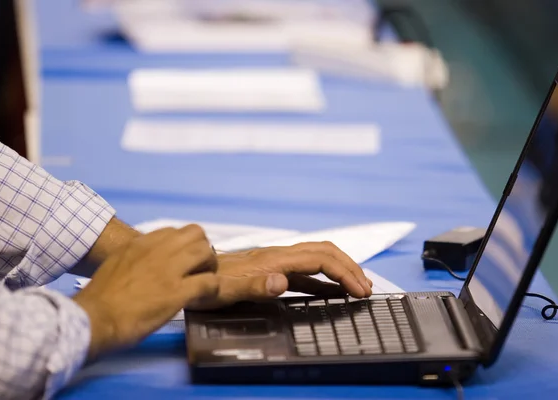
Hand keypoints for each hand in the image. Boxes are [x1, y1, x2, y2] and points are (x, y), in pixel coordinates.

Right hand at [73, 225, 218, 359]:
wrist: (94, 319)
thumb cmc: (99, 298)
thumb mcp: (116, 263)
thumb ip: (134, 258)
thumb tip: (145, 263)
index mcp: (141, 243)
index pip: (174, 231)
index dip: (183, 246)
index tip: (181, 261)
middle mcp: (158, 250)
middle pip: (196, 234)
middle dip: (202, 250)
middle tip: (198, 270)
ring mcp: (169, 270)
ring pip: (206, 252)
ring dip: (209, 267)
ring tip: (203, 283)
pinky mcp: (178, 292)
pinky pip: (210, 282)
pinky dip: (211, 290)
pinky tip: (202, 299)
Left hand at [212, 242, 372, 304]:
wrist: (190, 274)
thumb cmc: (207, 285)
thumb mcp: (226, 290)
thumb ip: (256, 285)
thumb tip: (284, 282)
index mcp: (274, 259)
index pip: (320, 260)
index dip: (344, 273)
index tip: (361, 291)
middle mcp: (279, 255)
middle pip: (325, 252)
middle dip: (350, 267)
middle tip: (367, 288)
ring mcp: (276, 261)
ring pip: (318, 258)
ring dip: (341, 269)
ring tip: (357, 286)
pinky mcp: (272, 269)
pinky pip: (306, 270)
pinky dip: (325, 277)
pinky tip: (329, 290)